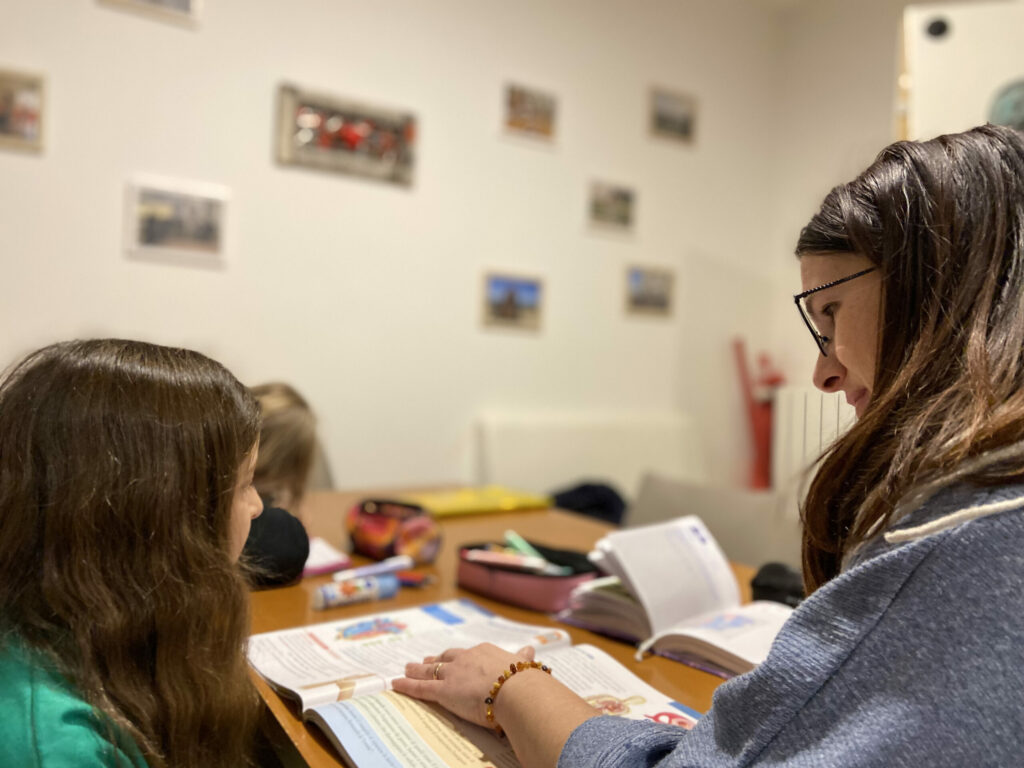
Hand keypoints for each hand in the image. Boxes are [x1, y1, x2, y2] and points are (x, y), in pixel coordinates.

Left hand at [392, 642, 535, 726]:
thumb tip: (531, 651)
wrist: (516, 690)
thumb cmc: (523, 681)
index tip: (451, 658)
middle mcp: (466, 659)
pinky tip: (396, 683)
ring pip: (429, 670)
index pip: (467, 655)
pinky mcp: (443, 691)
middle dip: (434, 659)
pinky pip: (421, 688)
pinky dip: (407, 685)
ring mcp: (452, 674)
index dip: (457, 657)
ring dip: (416, 669)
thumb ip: (523, 658)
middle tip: (425, 660)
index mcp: (484, 653)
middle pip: (445, 658)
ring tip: (407, 668)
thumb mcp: (524, 665)